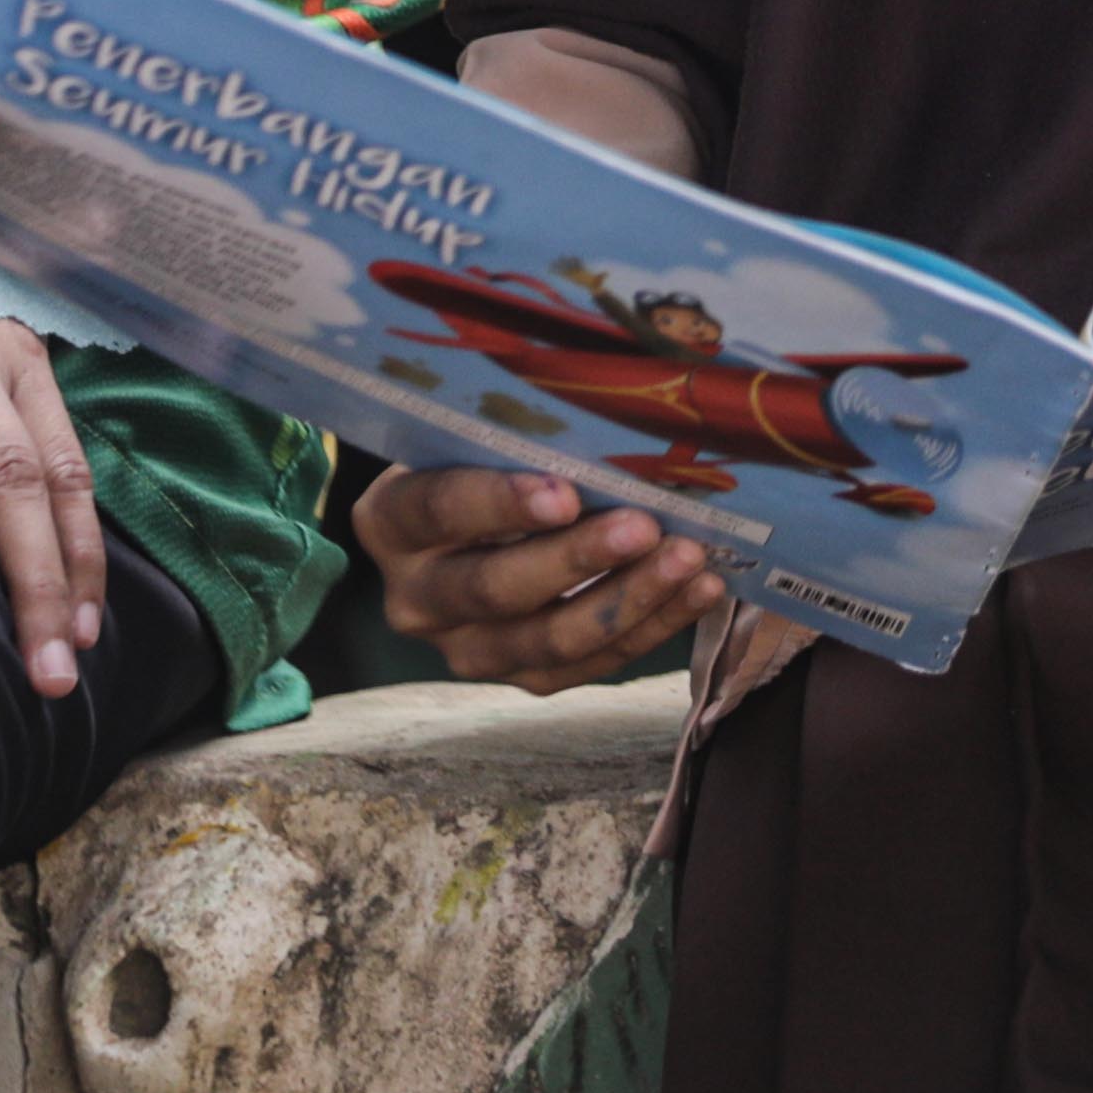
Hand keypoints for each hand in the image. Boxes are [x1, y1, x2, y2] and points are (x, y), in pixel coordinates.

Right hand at [350, 461, 723, 690]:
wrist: (469, 526)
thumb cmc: (481, 459)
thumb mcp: (476, 437)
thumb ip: (518, 435)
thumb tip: (610, 413)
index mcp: (392, 523)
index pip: (440, 510)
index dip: (500, 504)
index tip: (564, 492)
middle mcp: (416, 598)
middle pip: (495, 588)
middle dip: (577, 559)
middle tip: (644, 526)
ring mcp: (469, 650)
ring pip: (547, 641)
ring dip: (627, 599)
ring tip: (688, 558)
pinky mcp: (522, 679)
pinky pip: (590, 666)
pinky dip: (652, 627)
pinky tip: (700, 588)